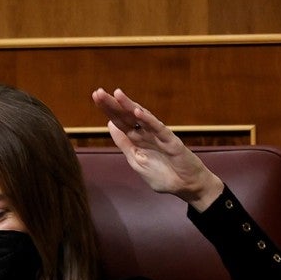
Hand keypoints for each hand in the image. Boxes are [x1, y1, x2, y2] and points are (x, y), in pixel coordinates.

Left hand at [91, 87, 224, 211]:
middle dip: (113, 104)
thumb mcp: (135, 159)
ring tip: (117, 94)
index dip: (108, 109)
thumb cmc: (162, 174)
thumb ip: (124, 142)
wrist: (185, 186)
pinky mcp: (171, 141)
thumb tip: (109, 124)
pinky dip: (149, 120)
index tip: (95, 96)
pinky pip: (159, 129)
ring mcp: (158, 135)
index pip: (119, 121)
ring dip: (129, 106)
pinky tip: (138, 112)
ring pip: (142, 118)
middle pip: (127, 116)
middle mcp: (146, 133)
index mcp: (136, 138)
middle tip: (98, 92)